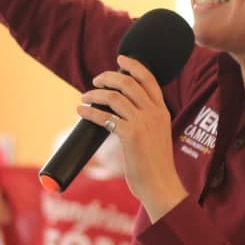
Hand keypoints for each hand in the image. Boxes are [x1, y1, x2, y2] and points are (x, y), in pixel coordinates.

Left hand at [78, 54, 187, 221]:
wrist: (161, 185)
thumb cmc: (156, 165)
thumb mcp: (157, 135)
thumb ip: (146, 121)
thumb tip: (122, 113)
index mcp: (162, 111)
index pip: (149, 79)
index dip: (134, 65)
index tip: (120, 58)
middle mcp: (154, 113)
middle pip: (128, 82)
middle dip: (108, 77)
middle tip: (95, 81)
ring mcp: (143, 123)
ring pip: (115, 97)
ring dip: (95, 93)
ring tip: (85, 97)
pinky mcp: (130, 136)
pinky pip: (105, 117)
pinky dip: (90, 111)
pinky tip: (81, 111)